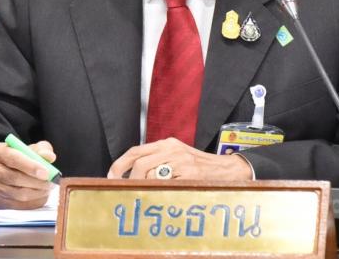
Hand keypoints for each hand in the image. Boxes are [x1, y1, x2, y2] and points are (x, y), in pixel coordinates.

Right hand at [0, 140, 55, 208]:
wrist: (0, 173)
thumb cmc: (18, 158)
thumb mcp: (29, 149)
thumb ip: (41, 150)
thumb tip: (49, 157)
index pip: (13, 158)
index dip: (31, 166)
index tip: (46, 172)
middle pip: (15, 178)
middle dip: (37, 182)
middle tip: (51, 182)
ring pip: (17, 194)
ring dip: (37, 193)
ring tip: (47, 188)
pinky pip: (18, 206)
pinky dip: (33, 202)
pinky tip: (40, 196)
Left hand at [106, 137, 252, 180]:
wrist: (227, 169)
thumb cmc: (200, 167)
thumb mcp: (177, 157)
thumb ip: (158, 161)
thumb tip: (132, 175)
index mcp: (167, 144)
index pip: (136, 151)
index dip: (120, 164)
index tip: (112, 176)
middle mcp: (172, 149)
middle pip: (140, 163)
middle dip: (129, 179)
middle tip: (126, 190)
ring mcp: (181, 161)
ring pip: (150, 174)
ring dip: (144, 186)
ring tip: (147, 194)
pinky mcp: (189, 173)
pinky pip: (165, 184)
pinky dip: (159, 190)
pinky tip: (162, 194)